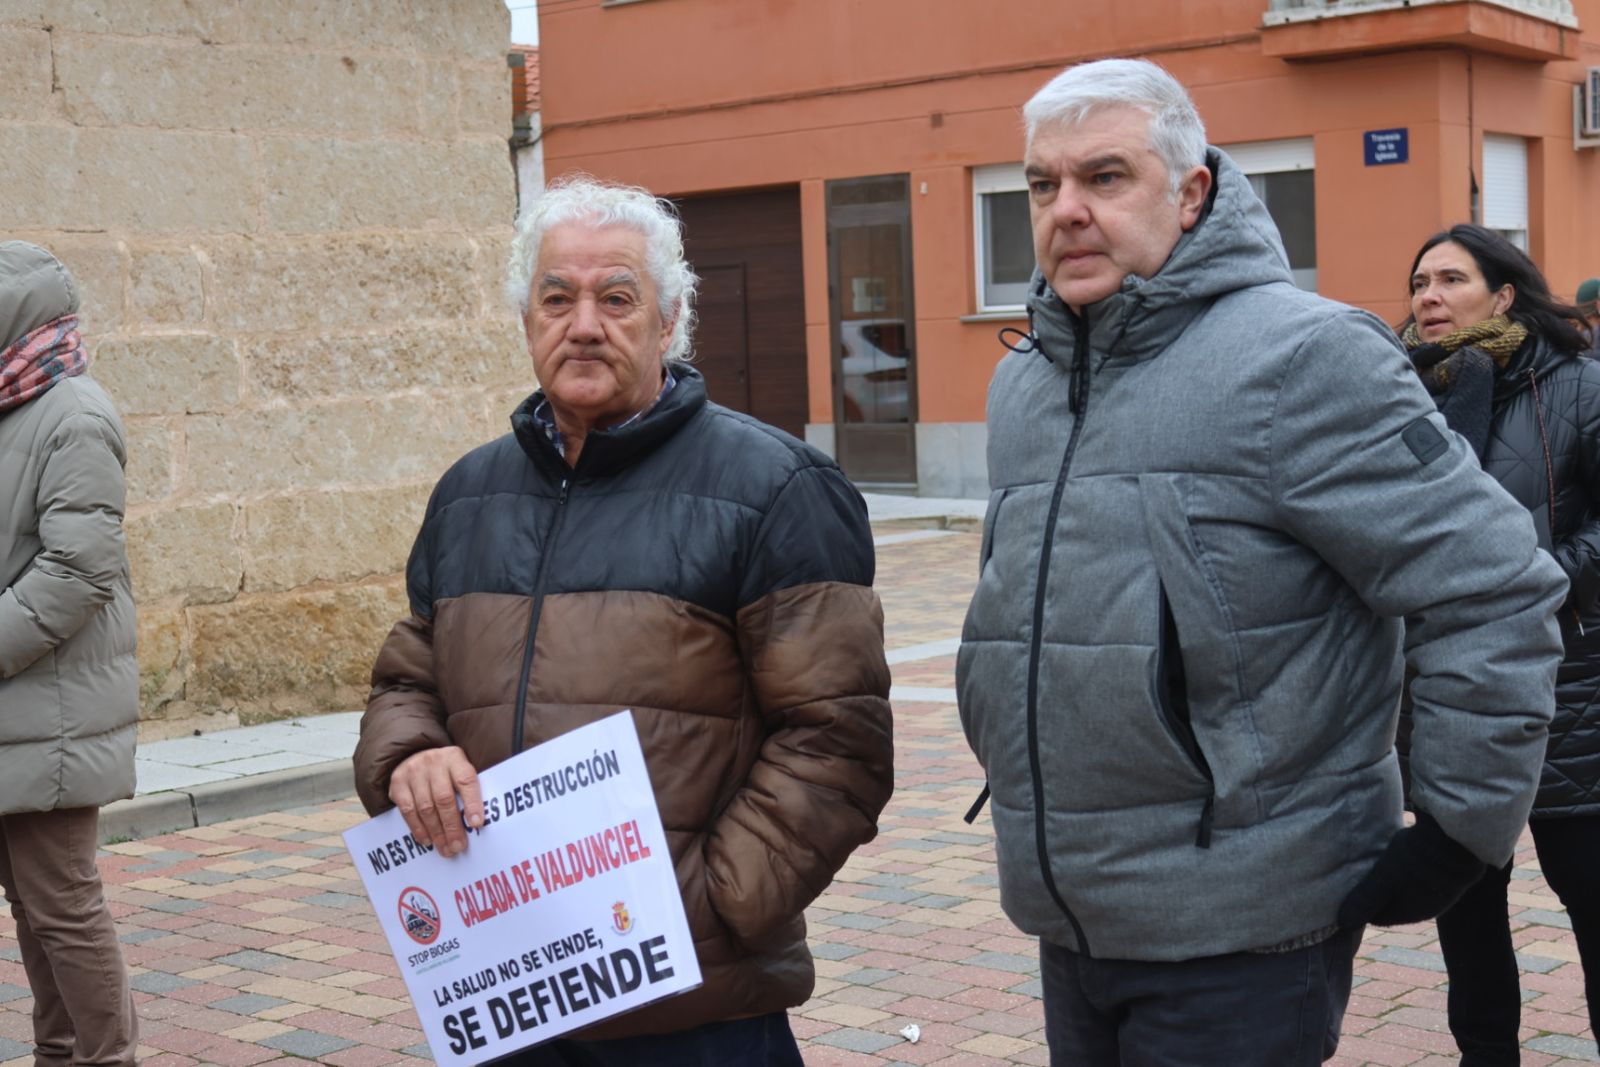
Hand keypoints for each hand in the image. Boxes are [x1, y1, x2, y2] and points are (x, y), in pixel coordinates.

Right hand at [388, 746, 483, 857]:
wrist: (414, 754)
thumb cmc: (445, 770)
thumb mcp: (459, 770)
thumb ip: (468, 790)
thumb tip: (477, 824)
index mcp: (454, 758)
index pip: (466, 781)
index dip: (472, 804)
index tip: (477, 824)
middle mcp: (433, 762)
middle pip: (444, 799)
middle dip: (452, 827)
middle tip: (458, 846)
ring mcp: (413, 772)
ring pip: (426, 808)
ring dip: (436, 833)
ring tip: (446, 849)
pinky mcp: (398, 783)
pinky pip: (408, 811)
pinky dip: (418, 829)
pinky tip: (427, 840)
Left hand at [1336, 810, 1485, 928]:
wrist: (1454, 842)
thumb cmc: (1414, 863)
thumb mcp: (1382, 880)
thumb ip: (1364, 901)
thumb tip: (1343, 923)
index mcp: (1408, 915)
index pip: (1378, 917)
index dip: (1364, 905)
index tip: (1353, 890)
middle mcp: (1427, 910)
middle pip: (1394, 905)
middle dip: (1379, 894)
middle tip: (1364, 876)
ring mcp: (1441, 895)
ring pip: (1409, 892)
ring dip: (1396, 883)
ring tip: (1382, 864)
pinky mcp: (1449, 877)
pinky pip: (1423, 880)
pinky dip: (1411, 874)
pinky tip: (1405, 859)